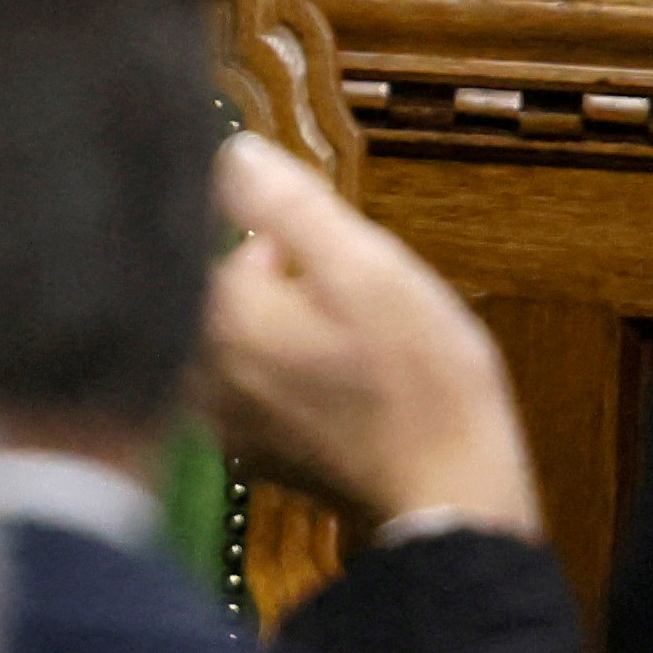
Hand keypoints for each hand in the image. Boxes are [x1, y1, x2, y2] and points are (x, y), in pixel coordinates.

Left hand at [199, 135, 544, 532]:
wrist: (450, 499)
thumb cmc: (419, 383)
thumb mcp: (366, 268)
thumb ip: (289, 205)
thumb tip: (233, 153)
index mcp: (219, 319)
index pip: (230, 240)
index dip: (294, 243)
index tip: (343, 268)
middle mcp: (202, 375)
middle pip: (236, 293)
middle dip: (295, 291)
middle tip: (362, 317)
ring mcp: (228, 424)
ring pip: (256, 342)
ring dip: (301, 337)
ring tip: (363, 358)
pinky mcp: (260, 458)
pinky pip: (270, 391)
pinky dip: (304, 384)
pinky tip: (355, 397)